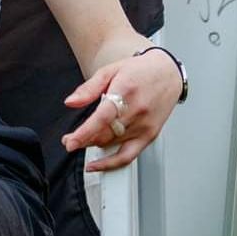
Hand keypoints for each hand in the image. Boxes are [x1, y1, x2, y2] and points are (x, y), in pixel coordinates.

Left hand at [59, 48, 181, 170]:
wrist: (167, 73)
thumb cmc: (139, 71)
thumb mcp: (110, 70)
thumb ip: (89, 88)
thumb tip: (70, 102)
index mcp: (125, 91)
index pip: (103, 118)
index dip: (85, 133)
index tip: (71, 142)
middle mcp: (137, 111)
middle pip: (105, 134)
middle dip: (84, 140)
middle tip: (69, 139)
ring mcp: (144, 126)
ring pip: (113, 144)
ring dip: (94, 146)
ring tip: (81, 142)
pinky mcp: (150, 135)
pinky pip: (129, 156)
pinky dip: (111, 163)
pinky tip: (98, 164)